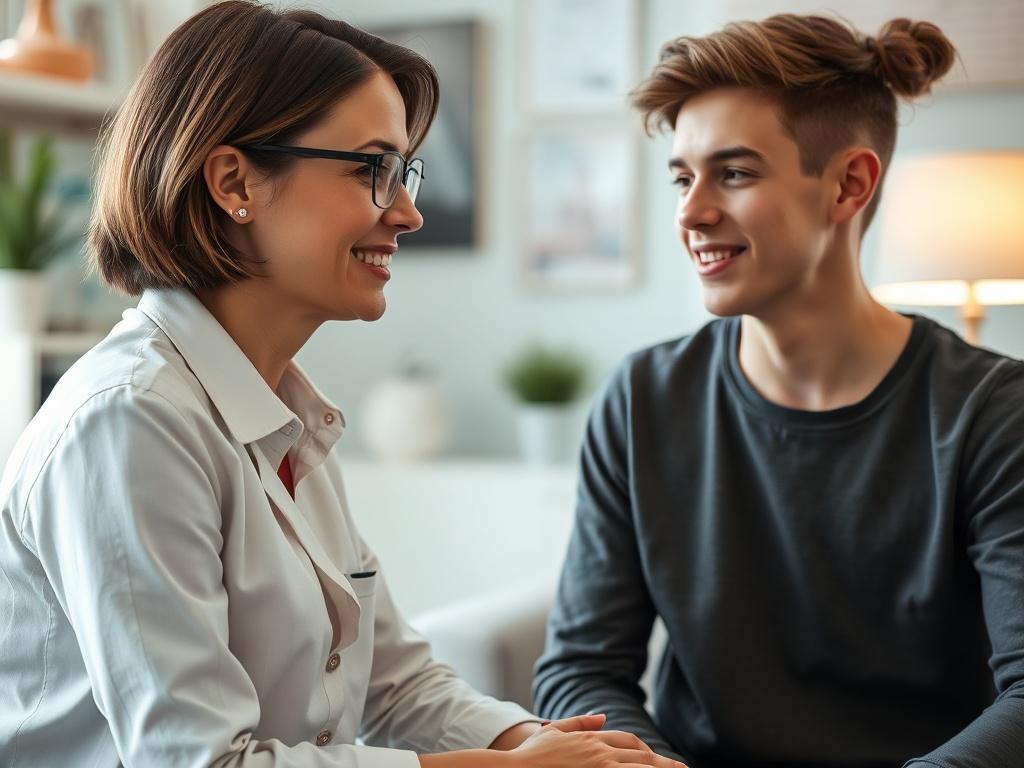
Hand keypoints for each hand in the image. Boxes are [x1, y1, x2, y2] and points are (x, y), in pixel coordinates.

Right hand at [509, 714, 687, 767]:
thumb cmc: (530, 755)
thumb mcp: (553, 732)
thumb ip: (579, 722)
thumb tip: (602, 716)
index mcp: (592, 740)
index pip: (630, 742)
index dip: (648, 751)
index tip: (662, 759)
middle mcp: (600, 754)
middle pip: (641, 757)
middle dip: (663, 764)